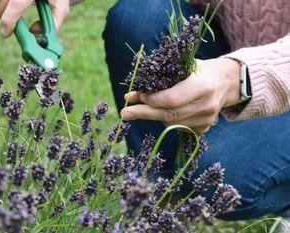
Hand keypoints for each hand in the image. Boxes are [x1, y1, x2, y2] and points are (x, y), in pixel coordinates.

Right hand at [0, 0, 69, 37]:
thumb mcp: (60, 7)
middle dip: (1, 14)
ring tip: (11, 9)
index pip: (17, 5)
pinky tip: (8, 3)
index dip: (8, 21)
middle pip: (0, 0)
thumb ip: (52, 24)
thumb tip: (33, 31)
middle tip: (9, 21)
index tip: (5, 33)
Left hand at [121, 58, 241, 133]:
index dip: (151, 100)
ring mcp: (207, 119)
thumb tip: (129, 96)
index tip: (138, 96)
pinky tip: (170, 110)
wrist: (227, 81)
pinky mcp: (204, 128)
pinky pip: (177, 128)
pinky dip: (168, 120)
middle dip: (143, 113)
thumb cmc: (199, 70)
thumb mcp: (180, 68)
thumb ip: (157, 81)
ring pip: (170, 123)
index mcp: (202, 86)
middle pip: (168, 115)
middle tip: (124, 113)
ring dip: (155, 115)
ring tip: (150, 105)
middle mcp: (206, 105)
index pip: (170, 100)